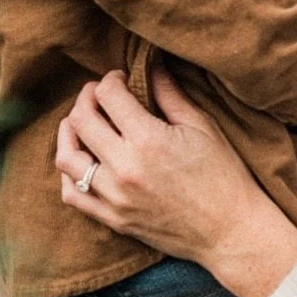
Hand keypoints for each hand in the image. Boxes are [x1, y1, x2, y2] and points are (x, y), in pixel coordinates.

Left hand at [55, 67, 296, 296]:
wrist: (230, 231)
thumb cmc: (223, 176)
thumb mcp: (202, 126)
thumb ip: (170, 94)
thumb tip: (151, 65)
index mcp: (149, 140)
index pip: (108, 95)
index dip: (111, 79)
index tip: (120, 79)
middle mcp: (125, 168)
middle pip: (81, 120)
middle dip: (87, 98)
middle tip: (99, 95)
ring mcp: (115, 197)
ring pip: (66, 156)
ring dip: (69, 132)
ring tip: (81, 123)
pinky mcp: (113, 219)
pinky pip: (72, 194)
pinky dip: (70, 173)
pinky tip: (83, 160)